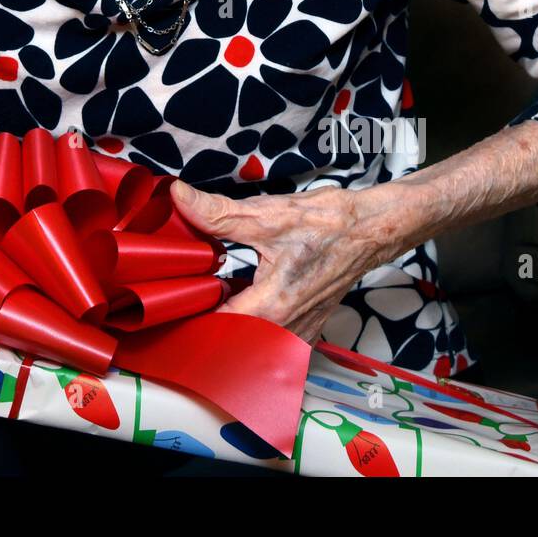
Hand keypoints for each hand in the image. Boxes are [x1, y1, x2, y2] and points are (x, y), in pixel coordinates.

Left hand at [168, 181, 397, 343]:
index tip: (168, 293)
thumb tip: (179, 197)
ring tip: (202, 287)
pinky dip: (244, 316)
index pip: (213, 330)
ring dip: (222, 316)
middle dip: (200, 314)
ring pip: (244, 339)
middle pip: (225, 339)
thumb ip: (217, 212)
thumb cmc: (325, 224)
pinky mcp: (302, 329)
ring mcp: (296, 334)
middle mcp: (285, 331)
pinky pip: (263, 334)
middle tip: (181, 286)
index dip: (186, 313)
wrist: (369, 230)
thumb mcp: (265, 214)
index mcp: (272, 308)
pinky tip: (231, 291)